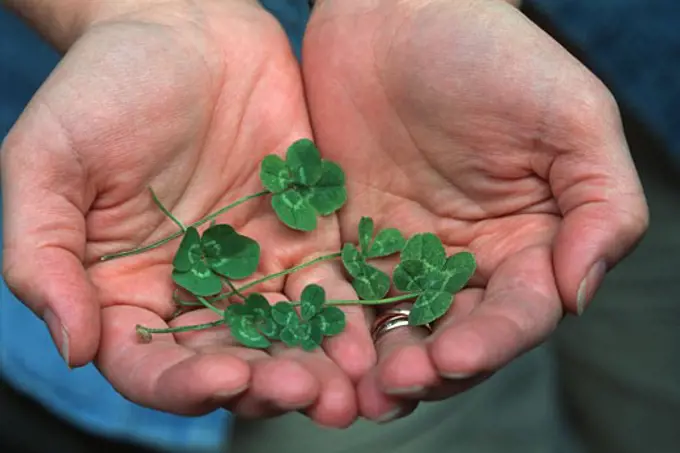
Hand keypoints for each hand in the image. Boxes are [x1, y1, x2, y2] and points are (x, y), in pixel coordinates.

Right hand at [1, 0, 372, 425]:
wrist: (183, 27)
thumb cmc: (104, 87)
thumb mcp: (48, 163)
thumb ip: (44, 256)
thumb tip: (71, 345)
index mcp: (126, 288)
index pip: (149, 363)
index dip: (183, 383)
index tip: (224, 378)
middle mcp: (193, 289)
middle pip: (228, 361)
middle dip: (266, 384)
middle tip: (305, 394)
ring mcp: (252, 265)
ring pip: (283, 336)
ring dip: (315, 367)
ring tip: (346, 389)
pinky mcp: (302, 235)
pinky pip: (326, 286)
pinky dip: (346, 317)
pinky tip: (366, 340)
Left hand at [302, 0, 647, 419]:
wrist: (396, 16)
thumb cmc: (491, 56)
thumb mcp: (570, 118)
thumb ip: (600, 205)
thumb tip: (579, 292)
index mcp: (528, 242)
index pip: (518, 313)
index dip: (492, 341)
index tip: (455, 356)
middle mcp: (469, 261)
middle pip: (454, 336)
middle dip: (428, 369)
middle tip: (395, 388)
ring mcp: (406, 257)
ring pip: (397, 330)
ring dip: (378, 366)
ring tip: (354, 394)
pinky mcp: (351, 243)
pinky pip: (343, 296)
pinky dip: (334, 329)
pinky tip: (319, 351)